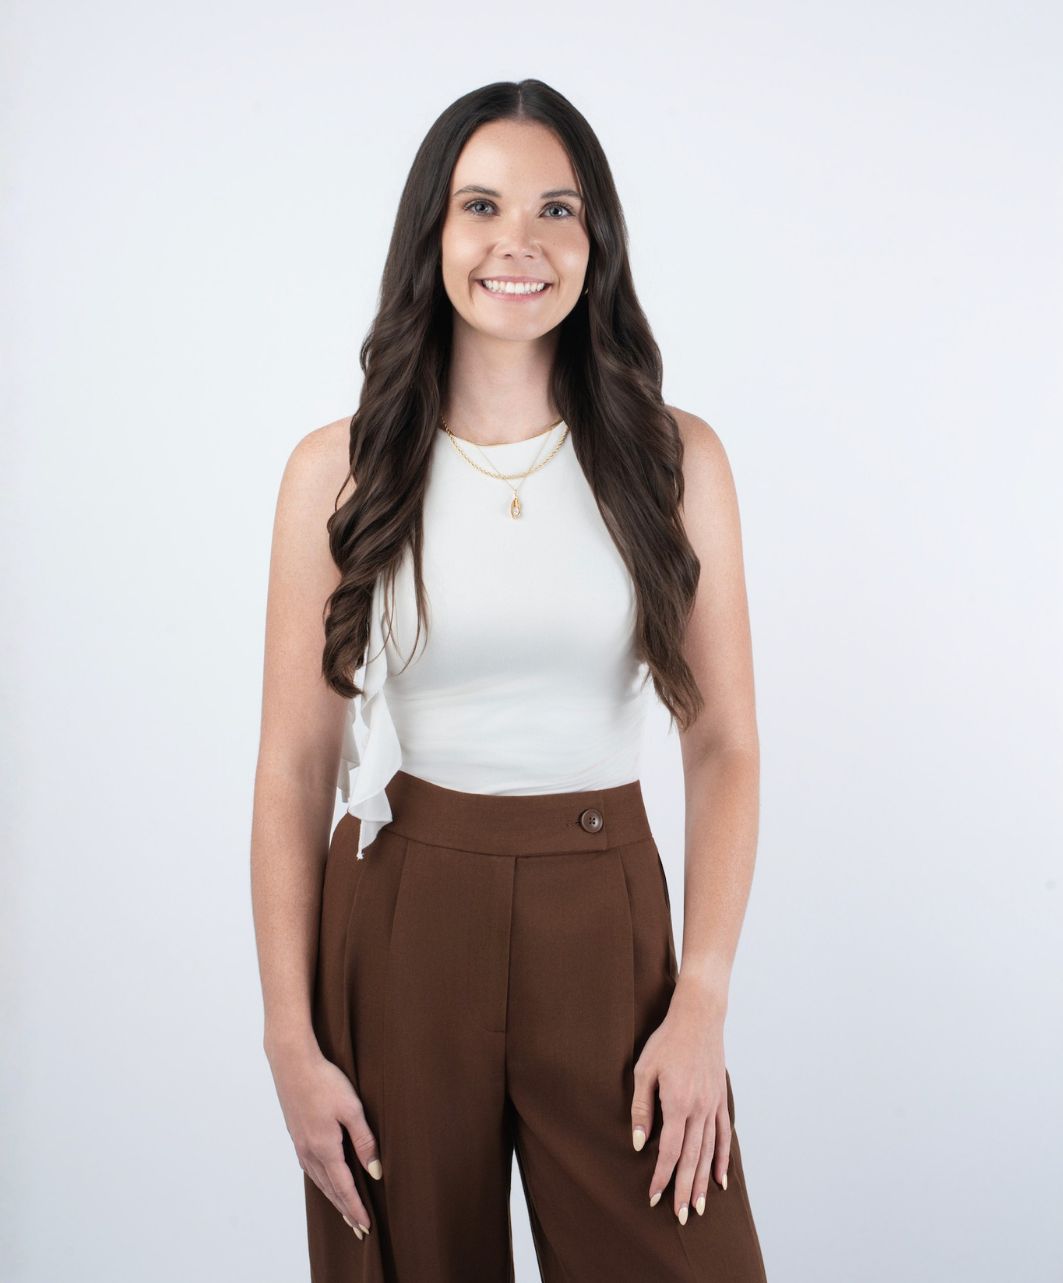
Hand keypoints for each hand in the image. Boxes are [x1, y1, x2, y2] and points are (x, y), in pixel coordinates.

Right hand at [267, 1041, 381, 1239]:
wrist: (292, 1062)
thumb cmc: (325, 1081)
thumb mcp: (352, 1109)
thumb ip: (364, 1141)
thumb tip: (375, 1172)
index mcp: (325, 1148)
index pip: (344, 1188)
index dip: (356, 1208)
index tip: (366, 1225)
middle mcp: (309, 1151)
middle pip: (330, 1190)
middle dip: (345, 1210)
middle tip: (358, 1229)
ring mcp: (300, 1144)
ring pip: (318, 1180)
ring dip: (332, 1199)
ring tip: (344, 1212)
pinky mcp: (296, 1134)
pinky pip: (310, 1168)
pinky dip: (321, 1182)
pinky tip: (324, 1181)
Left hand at [630, 976, 729, 1222]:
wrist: (699, 1017)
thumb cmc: (666, 1041)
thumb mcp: (644, 1069)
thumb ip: (641, 1107)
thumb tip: (638, 1142)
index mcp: (678, 1103)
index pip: (670, 1151)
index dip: (661, 1176)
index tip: (653, 1196)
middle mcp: (699, 1109)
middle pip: (692, 1159)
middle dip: (685, 1190)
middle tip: (681, 1217)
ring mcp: (713, 1106)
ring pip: (709, 1152)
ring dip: (704, 1182)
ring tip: (700, 1208)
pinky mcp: (721, 1100)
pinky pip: (724, 1135)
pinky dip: (722, 1159)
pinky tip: (721, 1179)